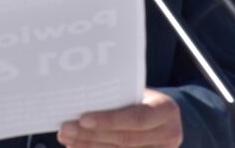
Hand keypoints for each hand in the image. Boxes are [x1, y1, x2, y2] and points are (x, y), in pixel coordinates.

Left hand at [58, 89, 182, 147]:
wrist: (165, 117)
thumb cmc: (144, 99)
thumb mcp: (139, 93)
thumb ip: (119, 98)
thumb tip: (79, 98)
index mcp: (166, 111)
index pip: (137, 118)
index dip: (110, 120)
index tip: (83, 119)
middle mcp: (168, 135)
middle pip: (125, 139)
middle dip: (91, 135)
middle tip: (66, 129)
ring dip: (89, 147)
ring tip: (67, 139)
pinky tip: (77, 147)